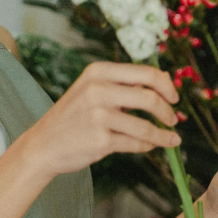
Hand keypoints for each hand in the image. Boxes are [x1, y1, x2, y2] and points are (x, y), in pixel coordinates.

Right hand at [22, 62, 180, 176]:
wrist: (43, 144)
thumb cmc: (74, 116)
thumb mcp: (92, 89)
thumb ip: (124, 84)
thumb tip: (166, 82)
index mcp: (99, 71)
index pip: (146, 73)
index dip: (166, 86)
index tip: (174, 97)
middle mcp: (98, 90)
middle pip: (150, 98)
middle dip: (168, 111)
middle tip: (173, 119)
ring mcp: (98, 116)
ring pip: (146, 126)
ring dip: (163, 135)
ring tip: (171, 139)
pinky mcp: (100, 140)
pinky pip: (136, 143)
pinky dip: (148, 145)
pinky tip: (151, 146)